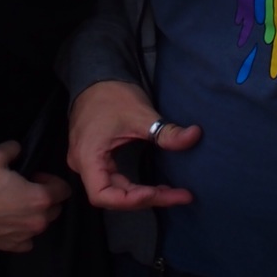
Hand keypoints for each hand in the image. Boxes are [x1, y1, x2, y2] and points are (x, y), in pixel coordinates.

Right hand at [0, 141, 71, 252]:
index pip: (64, 190)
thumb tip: (18, 148)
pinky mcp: (10, 247)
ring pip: (41, 225)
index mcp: (39, 198)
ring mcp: (24, 237)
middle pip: (55, 209)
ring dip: (34, 215)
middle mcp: (37, 221)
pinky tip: (10, 223)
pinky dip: (22, 232)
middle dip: (46, 198)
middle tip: (25, 189)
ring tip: (15, 205)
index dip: (51, 180)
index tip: (35, 176)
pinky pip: (26, 241)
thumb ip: (13, 149)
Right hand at [67, 79, 199, 210]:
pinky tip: (154, 186)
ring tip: (172, 193)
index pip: (103, 195)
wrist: (97, 76)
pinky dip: (134, 187)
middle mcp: (82, 164)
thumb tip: (195, 135)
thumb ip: (166, 131)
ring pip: (113, 191)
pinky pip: (113, 180)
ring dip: (141, 195)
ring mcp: (86, 162)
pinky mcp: (95, 158)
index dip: (131, 200)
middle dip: (146, 198)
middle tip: (179, 195)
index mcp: (87, 156)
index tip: (157, 192)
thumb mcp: (141, 114)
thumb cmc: (112, 94)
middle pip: (111, 196)